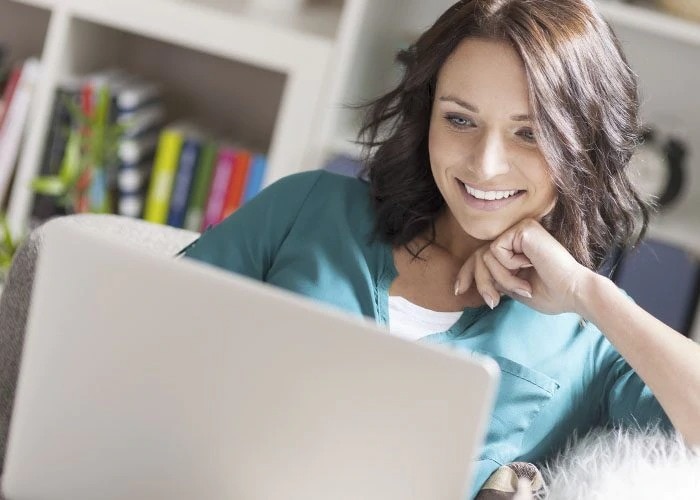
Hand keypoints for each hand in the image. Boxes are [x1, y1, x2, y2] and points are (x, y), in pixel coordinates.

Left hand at [455, 218, 593, 314]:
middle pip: (479, 256)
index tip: (458, 291)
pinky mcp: (522, 228)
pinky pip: (495, 250)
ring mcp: (519, 230)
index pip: (482, 256)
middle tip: (493, 302)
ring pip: (485, 256)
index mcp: (516, 250)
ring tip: (523, 287)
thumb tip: (476, 278)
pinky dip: (507, 267)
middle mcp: (517, 236)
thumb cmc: (551, 294)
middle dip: (481, 282)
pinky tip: (528, 266)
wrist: (573, 292)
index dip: (467, 272)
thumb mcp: (515, 288)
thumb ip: (497, 279)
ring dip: (501, 279)